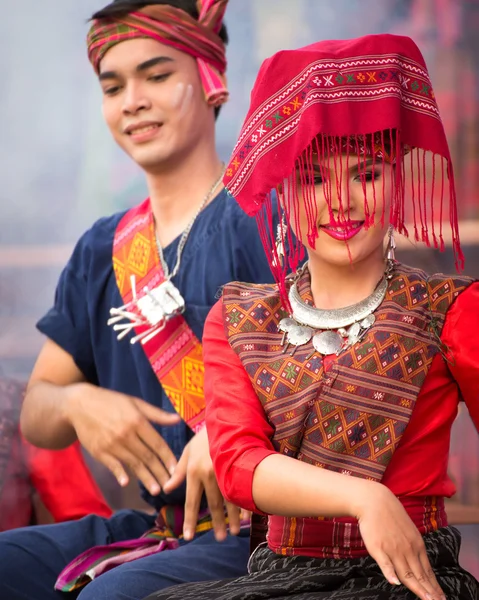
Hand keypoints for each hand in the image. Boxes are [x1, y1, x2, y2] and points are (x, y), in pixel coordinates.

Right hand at [64, 383, 179, 495]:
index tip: (176, 470)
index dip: (168, 458)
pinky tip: (126, 483)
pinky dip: (119, 474)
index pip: (157, 443)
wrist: (80, 404)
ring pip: (133, 464)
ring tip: (155, 490)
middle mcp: (126, 434)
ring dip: (145, 478)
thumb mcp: (136, 403)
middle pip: (147, 457)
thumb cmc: (112, 402)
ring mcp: (112, 444)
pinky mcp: (99, 451)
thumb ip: (157, 414)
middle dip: (160, 473)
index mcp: (138, 421)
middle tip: (169, 486)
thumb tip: (177, 419)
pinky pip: (112, 465)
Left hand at [163, 427, 241, 541]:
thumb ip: (178, 472)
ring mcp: (226, 471)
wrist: (226, 419)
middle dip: (217, 523)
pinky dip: (245, 502)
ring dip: (233, 518)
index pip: (192, 501)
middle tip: (220, 538)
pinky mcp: (239, 467)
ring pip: (230, 500)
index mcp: (194, 471)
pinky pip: (242, 488)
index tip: (187, 537)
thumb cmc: (204, 437)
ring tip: (235, 531)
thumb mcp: (188, 451)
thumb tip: (166, 488)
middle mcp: (209, 474)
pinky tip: (247, 515)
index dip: (189, 520)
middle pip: (213, 504)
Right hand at [355, 483, 445, 599]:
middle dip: (430, 592)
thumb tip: (420, 562)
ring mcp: (393, 549)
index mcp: (416, 544)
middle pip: (420, 575)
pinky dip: (390, 573)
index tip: (441, 598)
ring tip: (426, 599)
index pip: (427, 570)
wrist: (374, 500)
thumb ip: (413, 547)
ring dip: (417, 589)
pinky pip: (385, 563)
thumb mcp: (409, 530)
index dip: (434, 586)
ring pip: (407, 573)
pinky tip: (395, 583)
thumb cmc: (391, 515)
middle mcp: (407, 549)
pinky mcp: (377, 548)